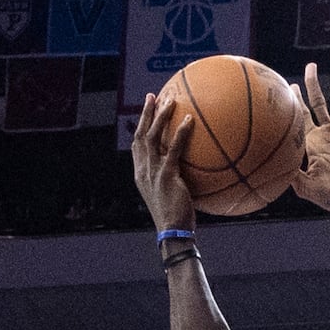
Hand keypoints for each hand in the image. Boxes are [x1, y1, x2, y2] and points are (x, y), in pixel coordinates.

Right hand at [131, 91, 198, 231]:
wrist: (173, 233)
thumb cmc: (176, 219)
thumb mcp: (171, 197)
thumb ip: (175, 180)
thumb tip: (191, 172)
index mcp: (141, 175)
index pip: (137, 146)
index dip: (140, 126)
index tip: (147, 111)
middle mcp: (143, 170)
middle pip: (141, 135)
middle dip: (146, 114)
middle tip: (153, 96)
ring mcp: (152, 172)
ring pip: (152, 137)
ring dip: (160, 117)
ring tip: (171, 101)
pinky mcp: (166, 176)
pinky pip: (173, 149)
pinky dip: (180, 133)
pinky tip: (190, 121)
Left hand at [291, 61, 329, 217]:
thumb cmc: (329, 198)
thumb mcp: (307, 188)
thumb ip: (294, 176)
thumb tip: (277, 167)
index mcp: (312, 142)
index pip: (302, 116)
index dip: (296, 100)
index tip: (289, 84)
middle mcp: (328, 134)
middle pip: (319, 103)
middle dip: (314, 85)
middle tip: (311, 65)